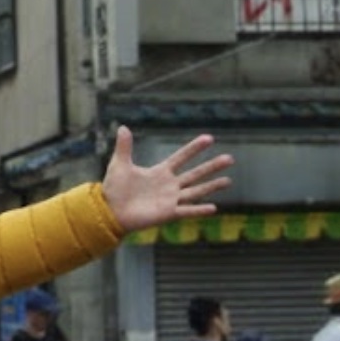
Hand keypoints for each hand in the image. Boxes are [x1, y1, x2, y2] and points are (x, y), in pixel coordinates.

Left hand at [100, 126, 232, 232]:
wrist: (110, 211)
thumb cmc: (114, 189)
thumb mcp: (119, 164)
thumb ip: (124, 147)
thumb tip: (122, 127)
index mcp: (160, 172)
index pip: (181, 157)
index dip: (194, 148)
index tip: (209, 138)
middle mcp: (169, 185)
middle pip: (195, 174)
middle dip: (212, 166)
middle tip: (230, 158)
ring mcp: (170, 200)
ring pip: (196, 191)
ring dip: (212, 186)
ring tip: (229, 180)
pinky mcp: (167, 213)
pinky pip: (186, 211)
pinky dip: (199, 210)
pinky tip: (213, 208)